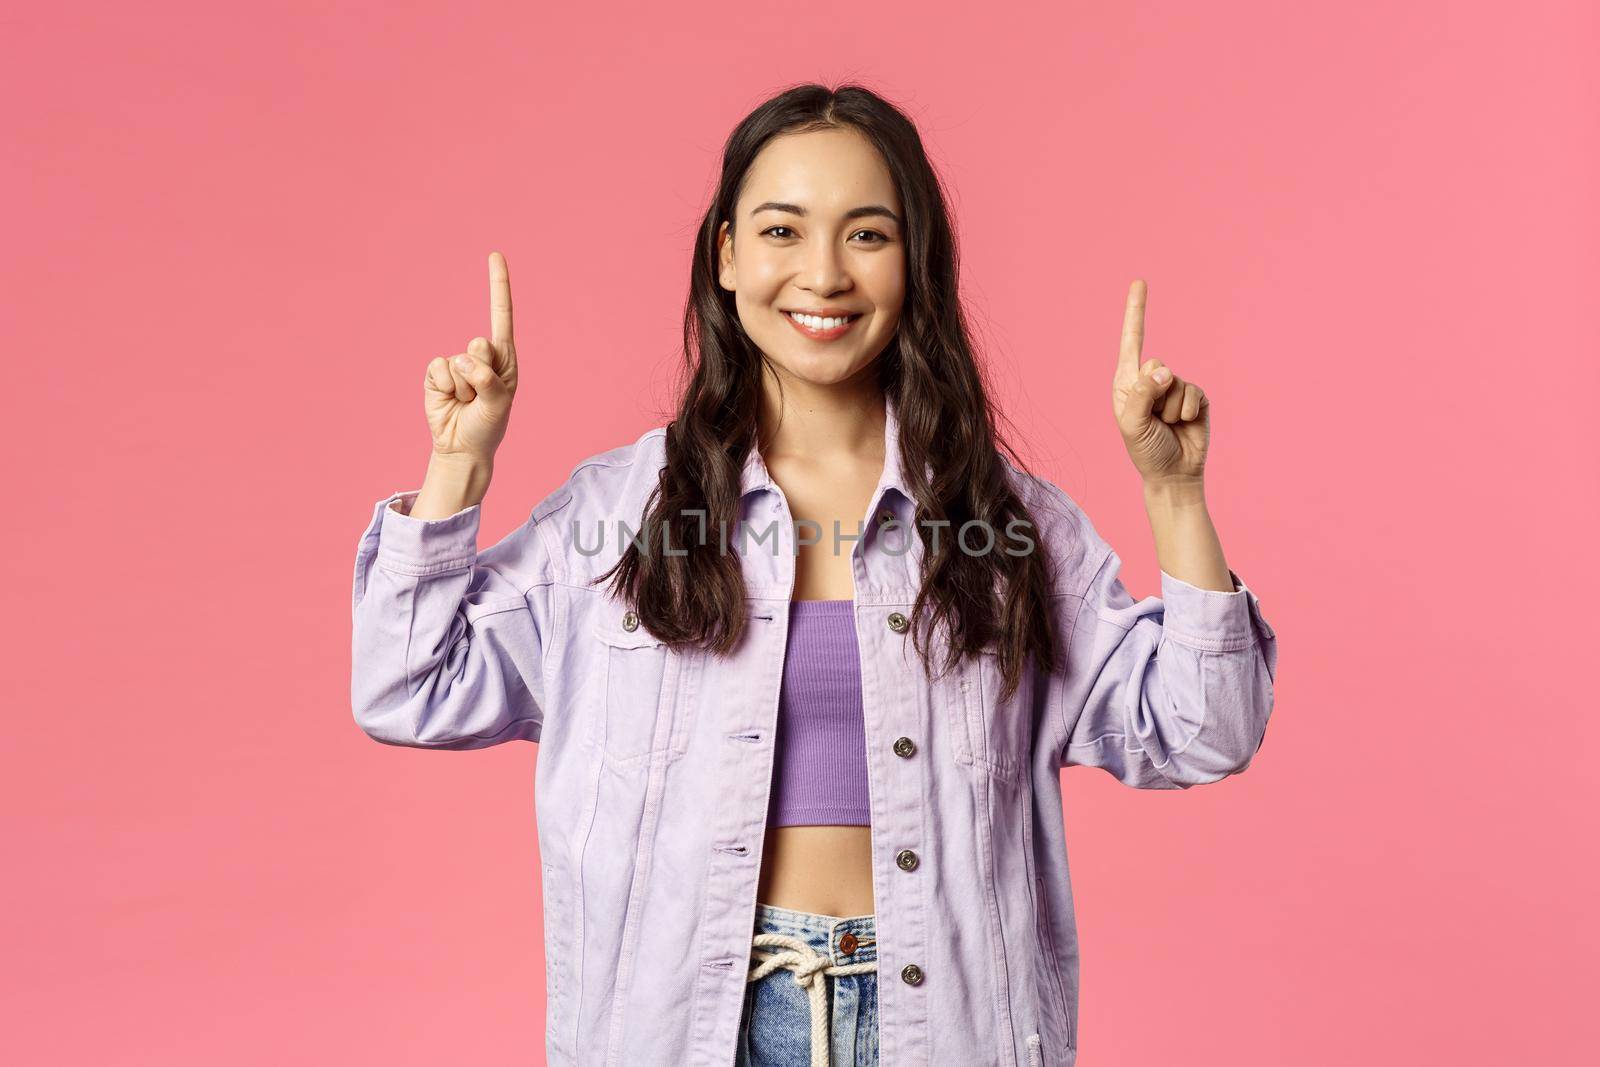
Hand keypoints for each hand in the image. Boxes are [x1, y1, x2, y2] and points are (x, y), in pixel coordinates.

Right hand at [424, 252, 519, 462]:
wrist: (463, 447)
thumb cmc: (488, 424)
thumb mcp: (498, 404)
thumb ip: (487, 379)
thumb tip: (464, 359)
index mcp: (504, 357)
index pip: (501, 315)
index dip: (498, 285)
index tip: (495, 254)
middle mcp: (481, 355)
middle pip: (479, 345)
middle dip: (480, 375)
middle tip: (480, 396)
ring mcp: (457, 363)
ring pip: (458, 361)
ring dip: (463, 388)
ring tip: (466, 402)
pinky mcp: (436, 373)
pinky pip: (438, 369)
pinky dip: (444, 388)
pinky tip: (449, 400)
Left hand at [1111, 279, 1208, 487]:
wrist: (1174, 474)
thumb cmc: (1146, 451)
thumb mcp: (1132, 424)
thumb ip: (1142, 394)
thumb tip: (1163, 369)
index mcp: (1127, 382)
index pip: (1131, 341)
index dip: (1136, 311)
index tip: (1139, 281)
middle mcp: (1150, 380)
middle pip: (1156, 365)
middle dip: (1155, 396)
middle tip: (1153, 421)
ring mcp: (1175, 387)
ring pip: (1176, 383)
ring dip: (1171, 410)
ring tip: (1167, 427)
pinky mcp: (1196, 397)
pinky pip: (1194, 393)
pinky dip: (1187, 412)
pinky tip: (1184, 426)